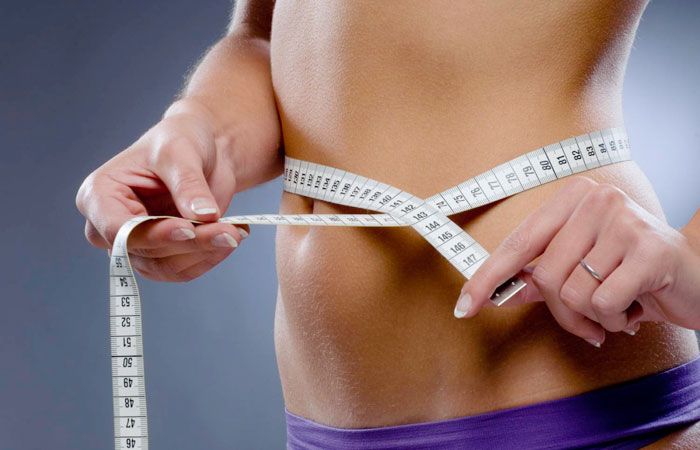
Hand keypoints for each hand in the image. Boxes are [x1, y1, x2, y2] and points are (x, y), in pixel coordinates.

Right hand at [76, 100, 249, 281]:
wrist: (206, 150)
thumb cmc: (181, 139)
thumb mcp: (181, 151)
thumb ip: (187, 183)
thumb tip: (202, 216)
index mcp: (99, 195)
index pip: (116, 229)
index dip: (153, 234)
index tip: (189, 229)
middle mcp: (110, 226)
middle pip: (144, 253)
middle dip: (189, 244)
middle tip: (230, 232)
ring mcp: (136, 244)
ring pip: (165, 268)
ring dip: (204, 254)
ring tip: (235, 232)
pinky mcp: (161, 255)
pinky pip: (183, 270)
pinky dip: (210, 257)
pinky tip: (232, 236)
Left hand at [454, 177, 699, 345]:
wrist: (697, 276)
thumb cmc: (633, 272)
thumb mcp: (582, 270)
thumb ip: (543, 277)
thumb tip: (503, 292)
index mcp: (572, 198)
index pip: (518, 243)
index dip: (488, 278)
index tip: (465, 306)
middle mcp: (596, 199)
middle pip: (543, 275)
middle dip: (562, 312)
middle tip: (588, 322)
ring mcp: (624, 220)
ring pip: (571, 292)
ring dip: (592, 317)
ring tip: (617, 308)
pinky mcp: (649, 248)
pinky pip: (603, 302)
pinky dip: (614, 319)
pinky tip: (635, 310)